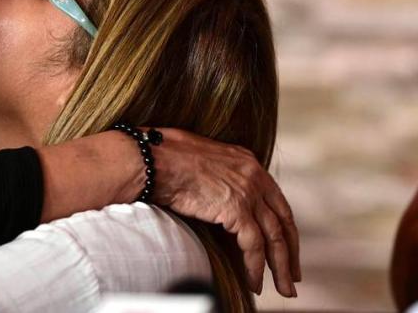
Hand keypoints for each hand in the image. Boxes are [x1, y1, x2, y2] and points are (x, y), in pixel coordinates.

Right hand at [151, 127, 299, 297]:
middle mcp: (254, 176)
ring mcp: (248, 192)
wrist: (154, 160)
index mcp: (248, 162)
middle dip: (290, 252)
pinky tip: (254, 282)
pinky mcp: (237, 209)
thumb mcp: (203, 159)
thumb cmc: (165, 157)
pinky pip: (253, 247)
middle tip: (292, 275)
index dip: (284, 228)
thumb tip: (215, 193)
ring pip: (274, 238)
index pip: (276, 201)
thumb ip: (219, 175)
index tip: (286, 247)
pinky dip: (255, 268)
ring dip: (279, 268)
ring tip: (283, 289)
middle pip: (283, 221)